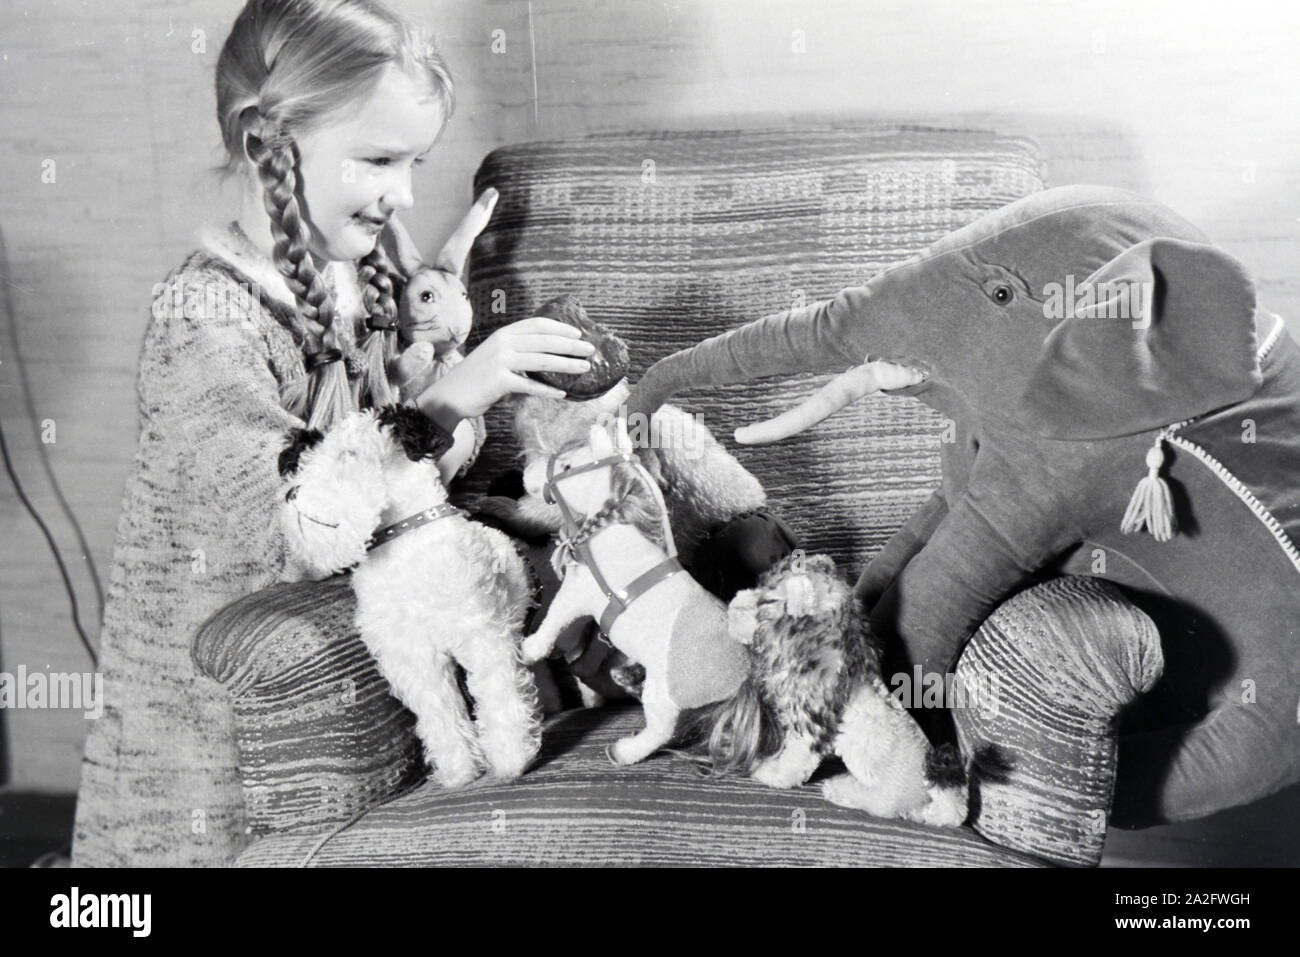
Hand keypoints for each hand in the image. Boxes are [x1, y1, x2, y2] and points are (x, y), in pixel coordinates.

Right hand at [416, 317, 594, 426]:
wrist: (448, 396)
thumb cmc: (476, 379)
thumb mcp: (496, 358)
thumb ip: (518, 353)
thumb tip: (548, 357)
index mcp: (503, 334)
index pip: (537, 324)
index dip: (560, 327)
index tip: (579, 333)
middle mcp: (502, 343)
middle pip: (544, 341)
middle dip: (571, 344)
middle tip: (590, 349)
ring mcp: (500, 361)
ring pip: (541, 361)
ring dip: (566, 364)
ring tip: (584, 368)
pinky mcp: (498, 382)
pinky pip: (529, 386)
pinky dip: (547, 390)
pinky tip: (563, 394)